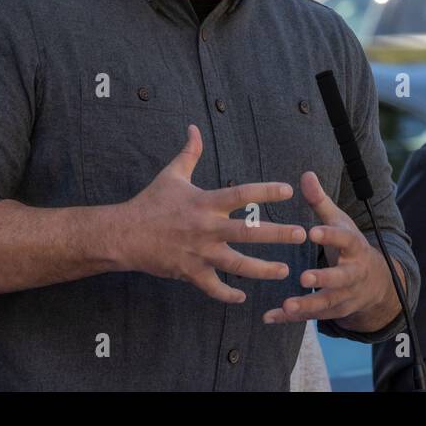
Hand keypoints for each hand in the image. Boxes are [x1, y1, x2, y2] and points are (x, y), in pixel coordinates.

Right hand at [115, 125, 306, 302]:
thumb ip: (189, 153)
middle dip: (277, 233)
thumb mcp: (171, 174)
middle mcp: (206, 228)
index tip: (288, 190)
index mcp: (205, 202)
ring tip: (285, 271)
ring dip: (264, 270)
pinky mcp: (190, 272)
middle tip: (301, 234)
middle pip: (248, 231)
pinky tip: (243, 297)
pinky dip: (228, 294)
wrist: (124, 234)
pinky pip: (213, 288)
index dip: (265, 191)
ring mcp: (199, 253)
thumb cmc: (150, 202)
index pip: (241, 193)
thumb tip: (194, 128)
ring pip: (238, 265)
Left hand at [262, 171, 399, 332]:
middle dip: (324, 279)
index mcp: (354, 246)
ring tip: (287, 305)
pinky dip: (291, 318)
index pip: (344, 239)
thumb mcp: (340, 222)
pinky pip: (312, 317)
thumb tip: (306, 174)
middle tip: (304, 277)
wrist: (378, 283)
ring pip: (327, 303)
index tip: (313, 232)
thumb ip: (321, 202)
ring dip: (307, 305)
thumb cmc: (350, 246)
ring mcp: (345, 295)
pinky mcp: (335, 311)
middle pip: (340, 278)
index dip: (330, 236)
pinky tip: (270, 317)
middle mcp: (352, 273)